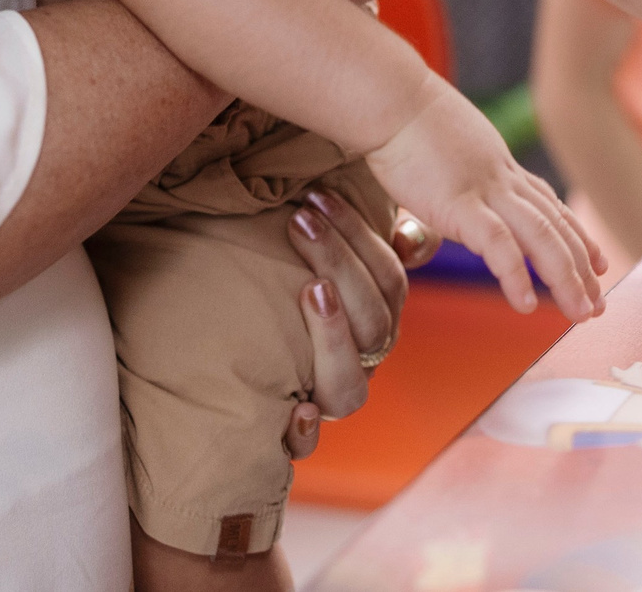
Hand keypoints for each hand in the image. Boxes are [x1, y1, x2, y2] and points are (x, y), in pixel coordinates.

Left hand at [280, 193, 429, 456]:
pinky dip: (302, 433)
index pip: (390, 280)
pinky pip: (305, 446)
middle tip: (300, 220)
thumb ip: (386, 237)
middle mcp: (361, 362)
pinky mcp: (291, 431)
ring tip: (311, 289)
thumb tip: (409, 237)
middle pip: (373, 324)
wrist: (233, 343)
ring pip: (349, 387)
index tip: (318, 195)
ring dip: (333, 336)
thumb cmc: (295, 283)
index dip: (360, 236)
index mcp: (377, 320)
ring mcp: (328, 399)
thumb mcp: (341, 254)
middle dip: (341, 265)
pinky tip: (294, 409)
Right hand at [364, 79, 602, 319]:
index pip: (550, 206)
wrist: (388, 96)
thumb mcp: (444, 150)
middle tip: (598, 304)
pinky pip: (498, 244)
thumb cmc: (402, 119)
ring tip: (581, 312)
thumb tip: (446, 196)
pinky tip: (526, 304)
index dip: (578, 236)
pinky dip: (516, 275)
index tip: (599, 263)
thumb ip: (454, 176)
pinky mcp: (459, 203)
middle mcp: (502, 178)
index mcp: (499, 165)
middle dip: (582, 268)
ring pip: (541, 237)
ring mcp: (484, 189)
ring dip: (566, 278)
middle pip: (555, 227)